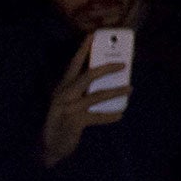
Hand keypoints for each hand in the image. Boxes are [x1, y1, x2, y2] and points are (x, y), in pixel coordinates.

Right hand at [42, 36, 129, 167]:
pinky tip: (120, 114)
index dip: (83, 49)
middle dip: (106, 68)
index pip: (73, 64)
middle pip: (88, 76)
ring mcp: (69, 108)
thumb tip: (107, 75)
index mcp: (63, 86)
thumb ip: (81, 88)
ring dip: (116, 91)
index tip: (92, 35)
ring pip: (97, 95)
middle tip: (123, 64)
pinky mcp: (74, 122)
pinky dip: (110, 115)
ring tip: (130, 89)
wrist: (49, 146)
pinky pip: (97, 116)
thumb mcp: (69, 101)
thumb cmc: (62, 118)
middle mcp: (64, 94)